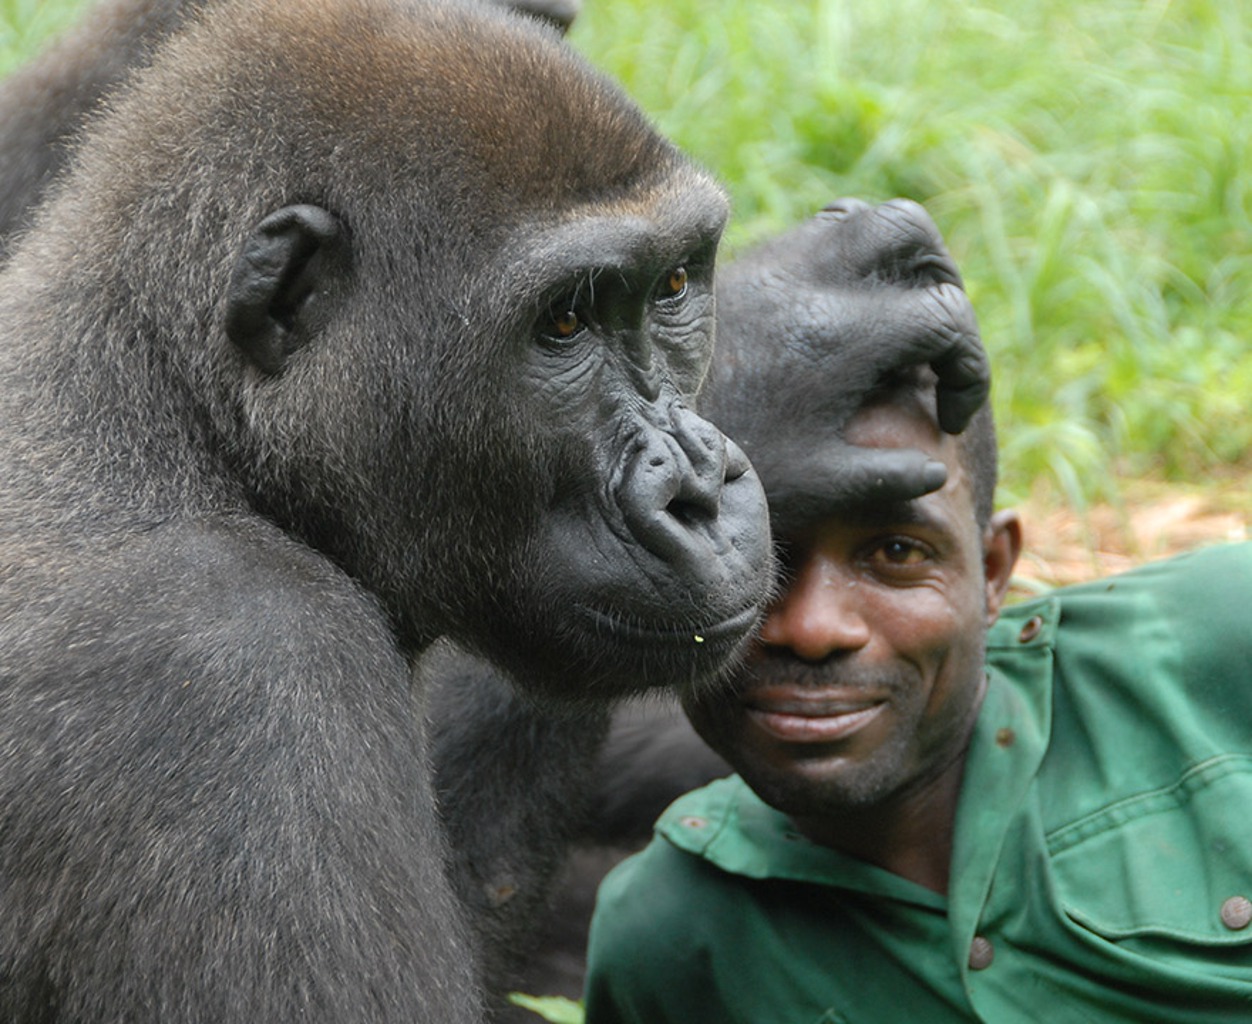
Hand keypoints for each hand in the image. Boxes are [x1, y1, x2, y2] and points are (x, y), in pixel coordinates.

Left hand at [700, 198, 987, 533]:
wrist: (632, 435)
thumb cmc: (727, 465)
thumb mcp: (817, 487)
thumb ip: (886, 478)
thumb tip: (933, 468)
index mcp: (845, 335)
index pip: (946, 317)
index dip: (969, 368)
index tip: (951, 415)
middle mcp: (816, 279)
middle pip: (915, 237)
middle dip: (943, 285)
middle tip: (935, 346)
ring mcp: (779, 261)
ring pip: (867, 217)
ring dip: (901, 259)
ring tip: (898, 319)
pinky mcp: (749, 263)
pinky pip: (820, 227)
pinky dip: (850, 253)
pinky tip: (844, 310)